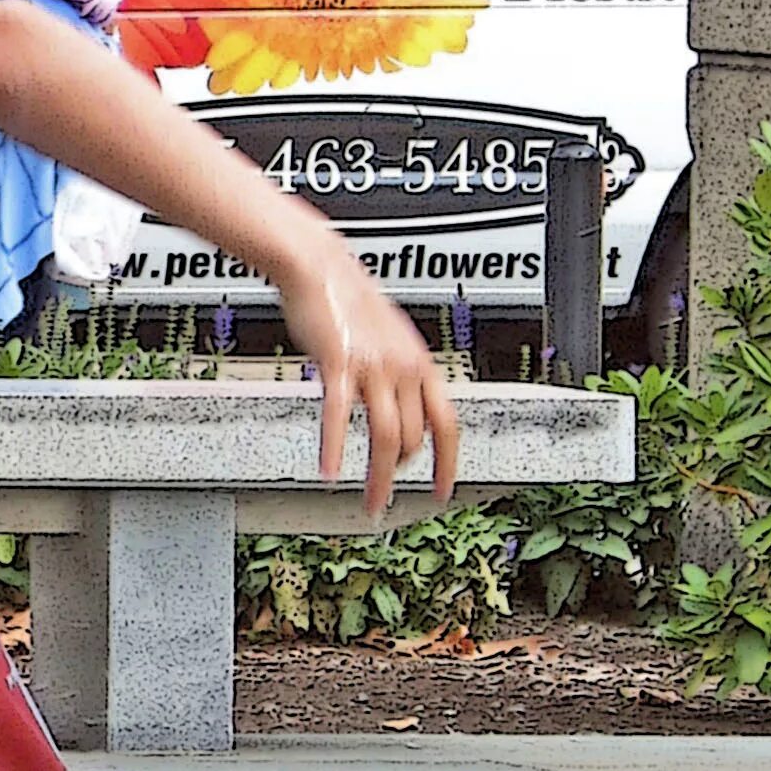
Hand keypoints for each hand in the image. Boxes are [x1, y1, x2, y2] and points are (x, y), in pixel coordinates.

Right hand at [275, 241, 461, 516]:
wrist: (321, 268)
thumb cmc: (347, 301)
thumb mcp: (388, 340)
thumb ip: (397, 374)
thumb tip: (399, 406)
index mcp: (420, 364)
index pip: (448, 425)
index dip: (450, 463)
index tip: (445, 491)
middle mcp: (402, 368)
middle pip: (414, 437)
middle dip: (399, 474)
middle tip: (381, 496)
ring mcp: (372, 367)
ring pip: (386, 435)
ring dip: (378, 477)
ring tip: (369, 502)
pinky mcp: (339, 364)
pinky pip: (338, 415)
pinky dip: (333, 448)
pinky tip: (328, 470)